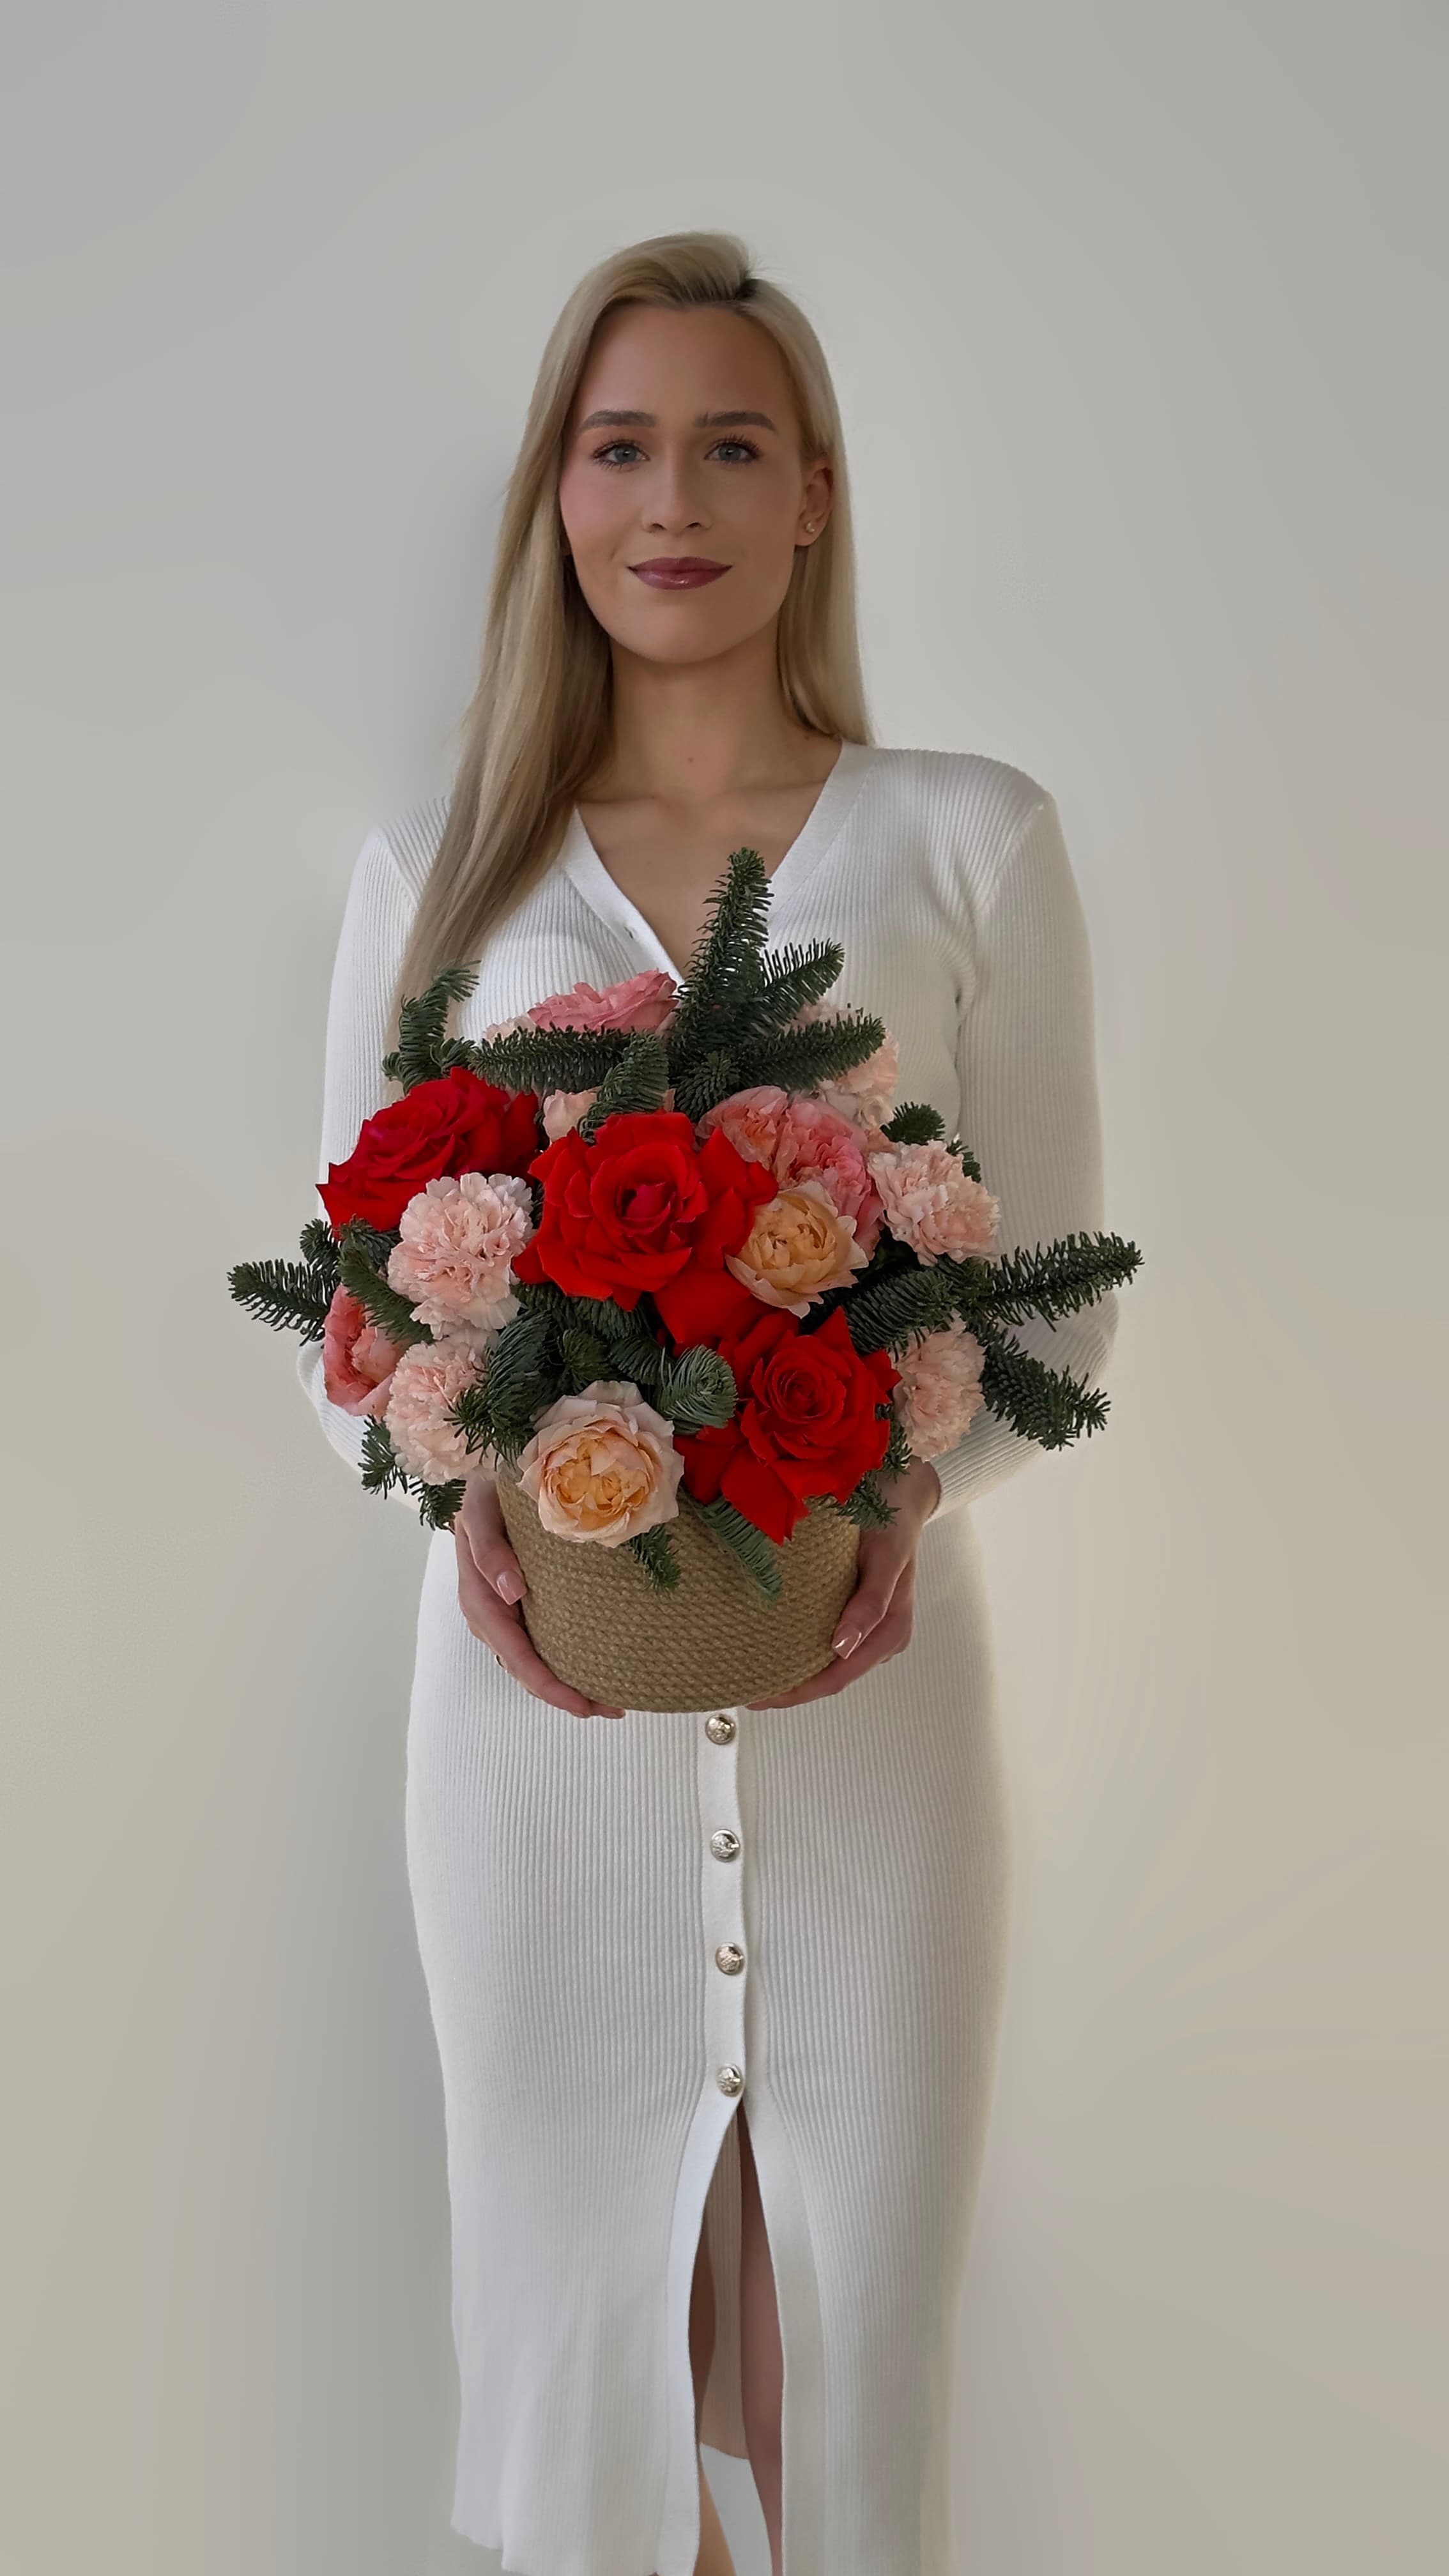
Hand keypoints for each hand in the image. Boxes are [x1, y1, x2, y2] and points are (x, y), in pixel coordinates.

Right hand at [453, 1472, 625, 1719]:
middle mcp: (491, 1615)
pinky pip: (538, 1641)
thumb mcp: (481, 1512)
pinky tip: (592, 1661)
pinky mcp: (518, 1604)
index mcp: (480, 1601)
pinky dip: (563, 1660)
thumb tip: (511, 1592)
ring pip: (533, 1661)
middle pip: (527, 1670)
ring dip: (568, 1683)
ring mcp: (504, 1613)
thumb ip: (489, 1551)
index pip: (516, 1657)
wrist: (483, 1476)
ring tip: (611, 1698)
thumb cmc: (483, 1492)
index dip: (549, 1686)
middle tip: (614, 1709)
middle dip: (566, 1696)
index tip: (586, 1705)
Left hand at [745, 1457, 941, 1707]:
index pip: (839, 1675)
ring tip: (751, 1674)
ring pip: (825, 1663)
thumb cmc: (893, 1520)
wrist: (900, 1489)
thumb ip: (871, 1602)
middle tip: (745, 1692)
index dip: (799, 1691)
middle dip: (790, 1689)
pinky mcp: (852, 1610)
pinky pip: (823, 1639)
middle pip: (830, 1676)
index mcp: (891, 1630)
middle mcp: (878, 1636)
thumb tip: (842, 1648)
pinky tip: (770, 1646)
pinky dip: (798, 1647)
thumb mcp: (886, 1556)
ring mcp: (866, 1626)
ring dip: (792, 1672)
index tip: (759, 1696)